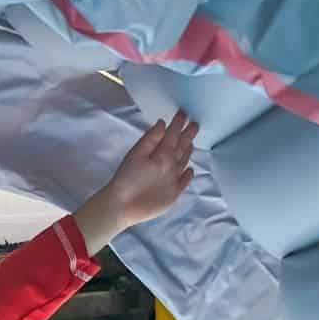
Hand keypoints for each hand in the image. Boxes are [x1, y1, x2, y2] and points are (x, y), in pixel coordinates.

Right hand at [72, 110, 197, 253]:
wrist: (122, 207)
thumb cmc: (124, 179)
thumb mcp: (134, 155)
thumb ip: (150, 139)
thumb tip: (163, 124)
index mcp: (163, 155)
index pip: (173, 135)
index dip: (178, 123)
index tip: (184, 112)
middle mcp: (174, 167)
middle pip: (183, 147)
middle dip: (189, 134)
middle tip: (195, 123)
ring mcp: (175, 181)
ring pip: (185, 162)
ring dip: (189, 150)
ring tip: (191, 142)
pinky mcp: (174, 194)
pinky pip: (185, 181)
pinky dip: (188, 173)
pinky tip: (189, 169)